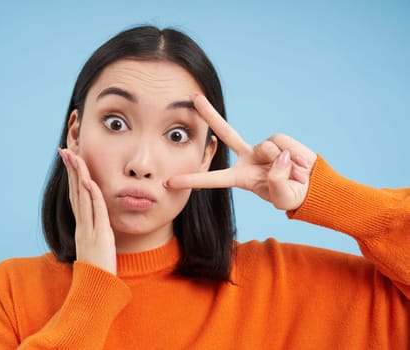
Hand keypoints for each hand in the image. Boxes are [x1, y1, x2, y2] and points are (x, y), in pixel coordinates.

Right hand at [58, 148, 116, 274]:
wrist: (94, 292)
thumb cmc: (96, 273)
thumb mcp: (94, 250)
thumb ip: (93, 235)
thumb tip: (95, 226)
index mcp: (82, 227)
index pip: (76, 197)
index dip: (73, 178)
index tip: (69, 161)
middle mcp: (82, 226)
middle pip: (76, 193)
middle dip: (71, 170)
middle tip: (64, 150)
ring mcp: (89, 230)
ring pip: (83, 198)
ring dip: (79, 176)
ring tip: (74, 157)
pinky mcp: (100, 236)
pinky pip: (96, 213)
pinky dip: (93, 196)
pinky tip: (89, 182)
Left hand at [167, 94, 316, 210]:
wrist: (311, 186)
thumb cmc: (292, 195)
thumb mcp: (283, 198)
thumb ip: (276, 181)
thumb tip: (276, 154)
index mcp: (240, 178)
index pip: (212, 179)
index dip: (192, 179)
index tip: (169, 181)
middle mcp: (247, 159)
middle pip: (225, 132)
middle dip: (209, 114)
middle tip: (192, 96)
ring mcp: (262, 148)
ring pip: (267, 149)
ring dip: (284, 165)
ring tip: (293, 175)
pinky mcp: (278, 140)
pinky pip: (283, 145)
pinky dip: (293, 157)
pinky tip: (297, 164)